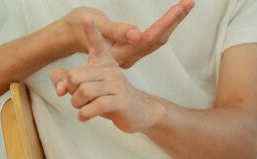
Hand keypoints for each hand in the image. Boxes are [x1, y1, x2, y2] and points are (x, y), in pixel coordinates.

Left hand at [51, 16, 163, 133]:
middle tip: (79, 99)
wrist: (138, 112)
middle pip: (75, 77)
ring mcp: (117, 84)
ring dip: (77, 104)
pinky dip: (85, 114)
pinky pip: (95, 106)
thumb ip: (65, 81)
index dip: (90, 30)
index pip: (96, 42)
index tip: (86, 16)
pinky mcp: (121, 100)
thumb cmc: (109, 97)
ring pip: (83, 92)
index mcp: (103, 61)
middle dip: (71, 92)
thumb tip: (59, 88)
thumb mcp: (85, 86)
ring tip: (83, 107)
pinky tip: (86, 116)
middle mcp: (111, 69)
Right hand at [62, 1, 194, 68]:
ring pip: (157, 39)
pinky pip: (152, 38)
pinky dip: (164, 25)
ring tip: (186, 5)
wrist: (67, 36)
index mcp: (121, 52)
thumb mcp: (93, 23)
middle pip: (158, 39)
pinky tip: (173, 16)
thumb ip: (115, 30)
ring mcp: (130, 54)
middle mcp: (129, 56)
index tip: (181, 6)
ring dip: (173, 22)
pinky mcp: (130, 49)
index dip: (167, 21)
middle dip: (175, 20)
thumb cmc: (76, 27)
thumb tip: (137, 34)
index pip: (150, 37)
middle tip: (190, 2)